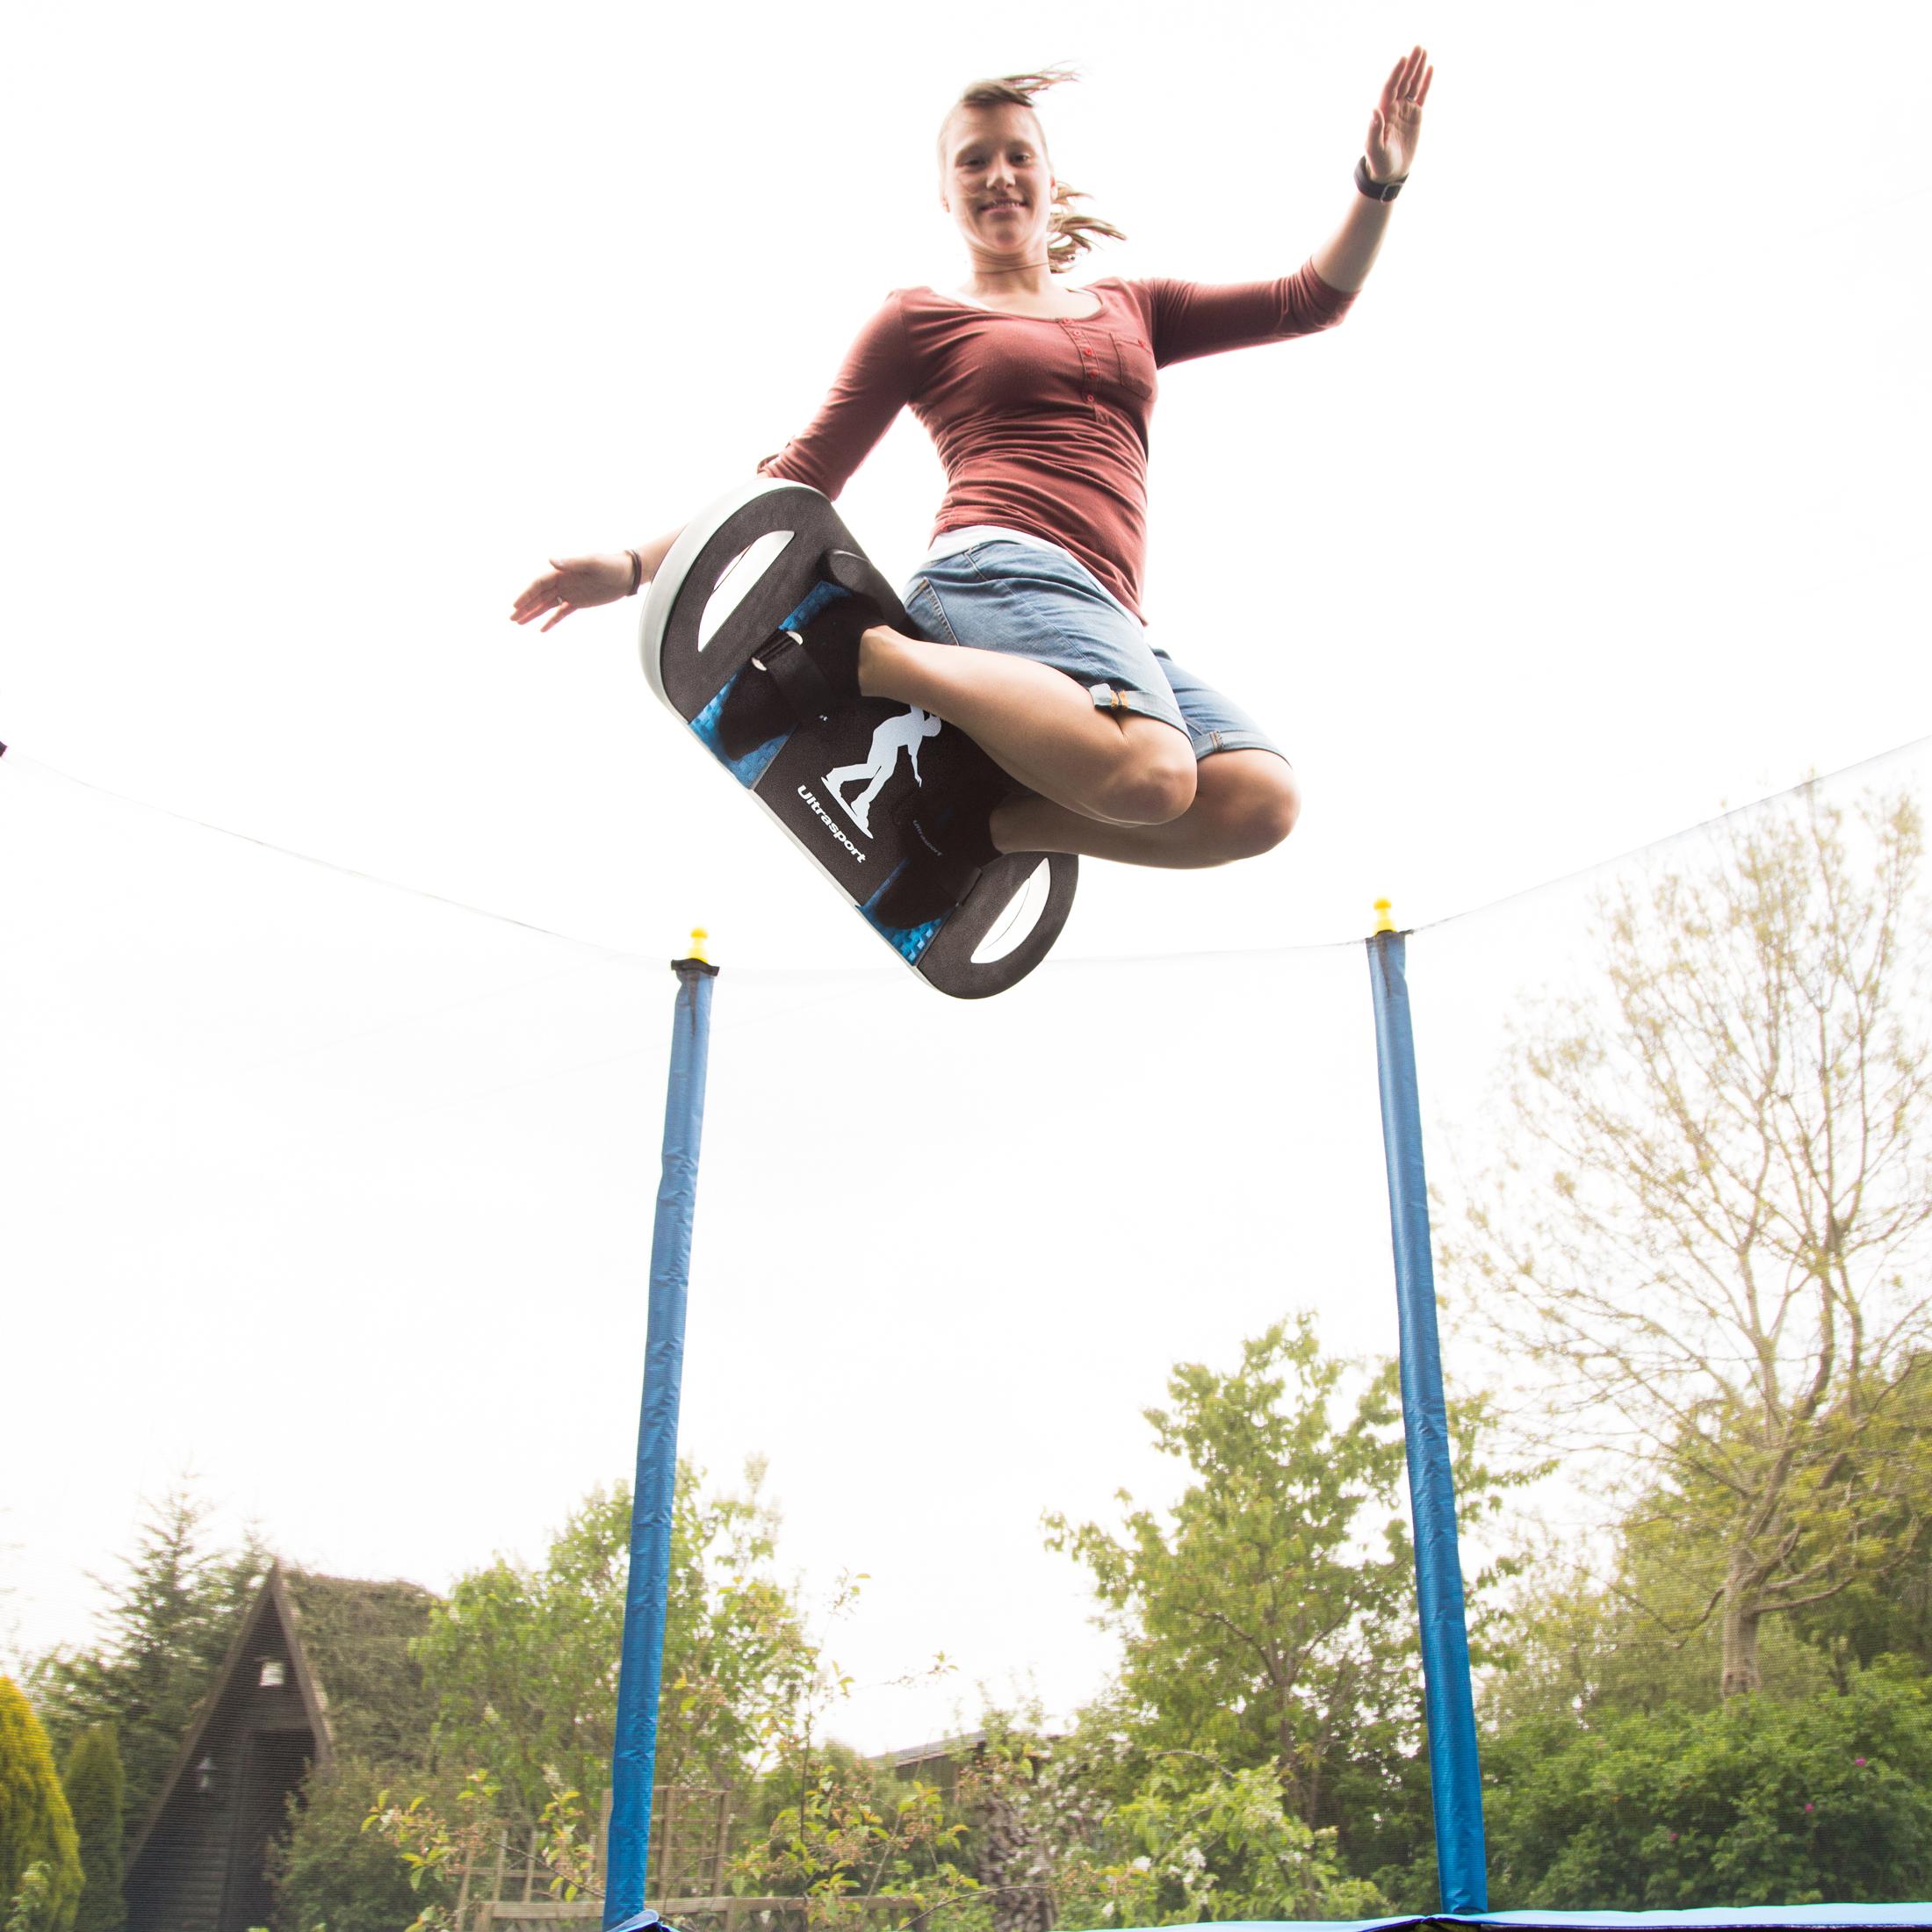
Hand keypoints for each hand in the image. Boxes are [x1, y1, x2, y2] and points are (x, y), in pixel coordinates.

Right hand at [510, 553, 632, 632]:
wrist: (627, 573)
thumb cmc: (610, 564)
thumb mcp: (592, 563)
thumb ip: (572, 563)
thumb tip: (551, 560)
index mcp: (562, 571)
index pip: (539, 584)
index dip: (526, 595)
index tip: (516, 606)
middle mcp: (563, 582)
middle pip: (539, 596)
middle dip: (525, 606)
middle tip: (512, 618)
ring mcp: (570, 592)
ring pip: (547, 605)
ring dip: (533, 613)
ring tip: (519, 623)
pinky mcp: (579, 602)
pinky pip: (561, 613)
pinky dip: (551, 620)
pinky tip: (541, 629)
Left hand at [1365, 45, 1432, 184]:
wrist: (1390, 171)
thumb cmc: (1380, 162)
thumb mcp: (1375, 149)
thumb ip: (1374, 130)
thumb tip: (1375, 110)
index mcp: (1384, 112)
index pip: (1390, 88)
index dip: (1396, 74)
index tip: (1403, 59)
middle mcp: (1394, 107)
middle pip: (1403, 81)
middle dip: (1410, 65)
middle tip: (1418, 47)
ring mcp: (1405, 110)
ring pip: (1413, 85)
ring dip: (1418, 68)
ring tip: (1423, 51)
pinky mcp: (1415, 115)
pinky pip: (1421, 95)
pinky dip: (1425, 82)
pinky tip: (1430, 68)